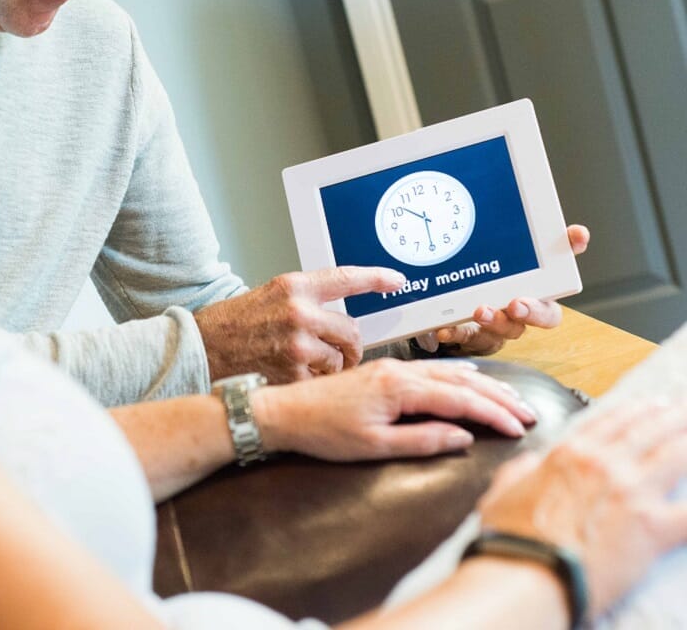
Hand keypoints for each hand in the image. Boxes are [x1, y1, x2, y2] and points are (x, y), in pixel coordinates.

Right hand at [195, 266, 404, 383]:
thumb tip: (339, 313)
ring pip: (340, 360)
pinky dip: (316, 385)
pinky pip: (323, 382)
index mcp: (295, 286)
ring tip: (309, 367)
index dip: (377, 278)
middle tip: (343, 354)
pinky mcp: (293, 373)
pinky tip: (296, 378)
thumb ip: (306, 300)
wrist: (203, 347)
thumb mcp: (271, 295)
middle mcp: (299, 312)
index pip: (346, 277)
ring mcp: (297, 344)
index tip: (396, 280)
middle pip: (352, 331)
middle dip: (351, 347)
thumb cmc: (235, 323)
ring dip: (333, 368)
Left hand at [255, 358, 536, 460]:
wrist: (286, 412)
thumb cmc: (325, 433)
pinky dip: (458, 376)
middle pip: (461, 382)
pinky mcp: (383, 372)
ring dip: (483, 386)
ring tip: (510, 399)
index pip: (460, 399)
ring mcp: (391, 369)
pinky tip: (469, 379)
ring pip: (448, 373)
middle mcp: (399, 372)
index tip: (521, 429)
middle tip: (529, 413)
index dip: (494, 414)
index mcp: (399, 388)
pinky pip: (430, 370)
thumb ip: (422, 440)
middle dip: (498, 399)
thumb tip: (463, 437)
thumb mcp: (375, 446)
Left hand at [428, 224, 589, 354]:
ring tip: (480, 311)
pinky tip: (446, 328)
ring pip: (511, 329)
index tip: (576, 233)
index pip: (560, 262)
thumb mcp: (478, 250)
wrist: (448, 313)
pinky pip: (473, 339)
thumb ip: (491, 230)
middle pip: (546, 314)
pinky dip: (460, 334)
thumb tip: (490, 190)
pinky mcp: (479, 338)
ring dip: (497, 321)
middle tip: (518, 303)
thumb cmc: (474, 277)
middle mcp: (526, 304)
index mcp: (534, 280)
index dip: (570, 247)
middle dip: (534, 310)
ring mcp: (505, 324)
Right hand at [477, 398, 686, 618]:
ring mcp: (631, 491)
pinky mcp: (654, 527)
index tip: (648, 403)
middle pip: (646, 431)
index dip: (633, 410)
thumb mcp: (505, 488)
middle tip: (682, 409)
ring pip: (674, 456)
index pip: (609, 421)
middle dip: (669, 417)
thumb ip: (524, 470)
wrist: (530, 571)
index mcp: (569, 453)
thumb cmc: (512, 535)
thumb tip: (531, 465)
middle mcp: (603, 463)